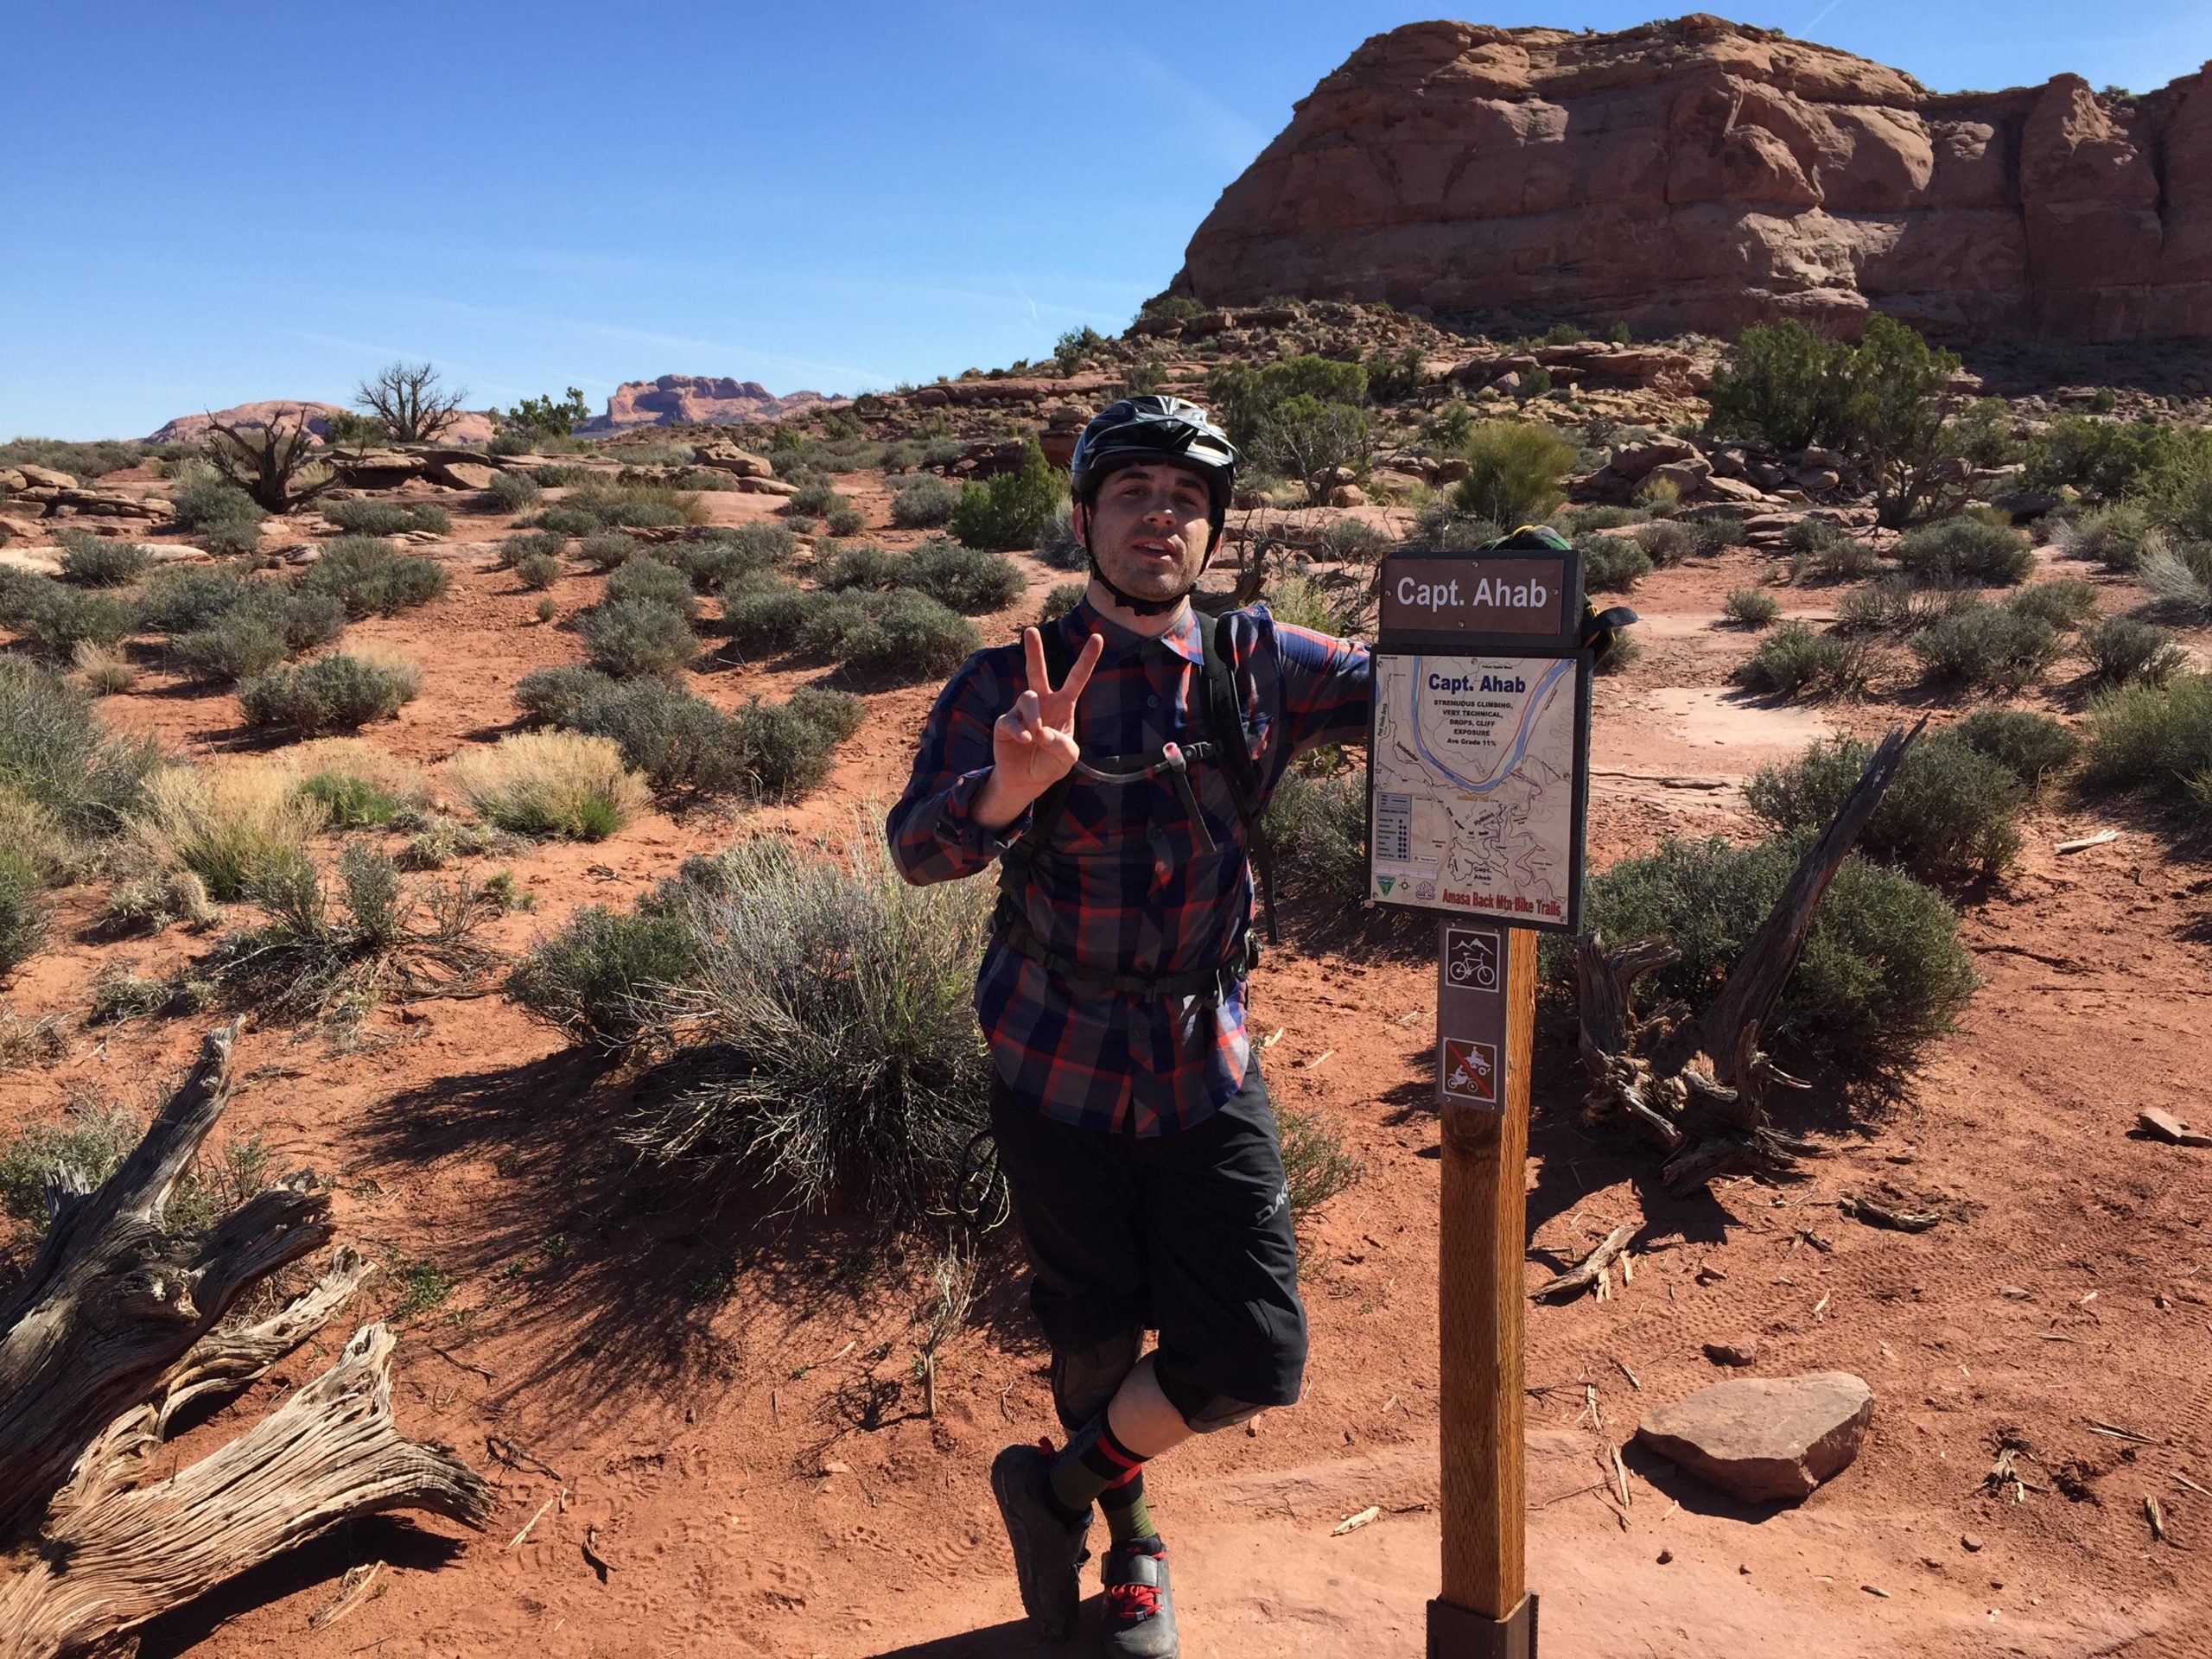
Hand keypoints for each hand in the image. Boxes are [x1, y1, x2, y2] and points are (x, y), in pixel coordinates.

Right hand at [978, 627, 1102, 825]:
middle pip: (1037, 672)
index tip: (1098, 637)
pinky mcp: (1005, 723)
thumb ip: (1063, 745)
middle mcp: (1042, 702)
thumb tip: (1042, 732)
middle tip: (1031, 630)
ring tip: (1035, 736)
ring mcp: (1021, 711)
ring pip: (1027, 698)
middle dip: (1034, 651)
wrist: (1027, 780)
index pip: (1076, 679)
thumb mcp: (1067, 758)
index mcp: (1063, 705)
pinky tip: (1025, 741)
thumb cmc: (1051, 764)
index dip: (1087, 659)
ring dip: (1034, 716)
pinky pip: (1011, 720)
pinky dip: (1020, 731)